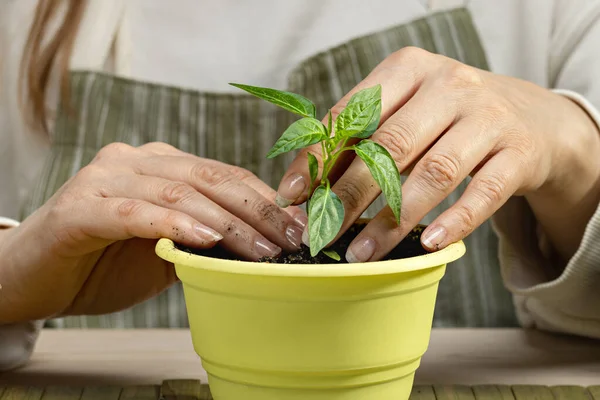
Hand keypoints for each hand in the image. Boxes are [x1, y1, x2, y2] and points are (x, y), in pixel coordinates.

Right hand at [0, 142, 306, 322]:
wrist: (32, 276)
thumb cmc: (103, 262)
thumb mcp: (166, 251)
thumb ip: (203, 240)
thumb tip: (261, 246)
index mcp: (162, 166)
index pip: (226, 176)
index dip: (266, 201)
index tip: (299, 228)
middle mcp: (137, 161)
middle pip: (211, 179)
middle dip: (258, 211)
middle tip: (291, 240)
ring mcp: (107, 178)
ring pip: (180, 192)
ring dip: (227, 223)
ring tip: (261, 249)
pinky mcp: (82, 206)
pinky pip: (135, 212)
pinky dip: (173, 224)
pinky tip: (204, 240)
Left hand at [277, 47, 599, 262]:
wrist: (532, 118)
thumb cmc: (449, 119)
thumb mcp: (406, 112)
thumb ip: (362, 138)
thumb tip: (307, 184)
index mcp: (409, 69)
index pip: (352, 115)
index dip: (317, 158)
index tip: (292, 196)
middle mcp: (450, 84)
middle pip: (389, 145)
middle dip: (349, 195)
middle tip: (322, 232)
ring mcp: (489, 116)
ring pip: (433, 172)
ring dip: (392, 219)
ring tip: (362, 252)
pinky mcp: (520, 151)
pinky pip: (485, 191)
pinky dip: (455, 220)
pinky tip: (429, 244)